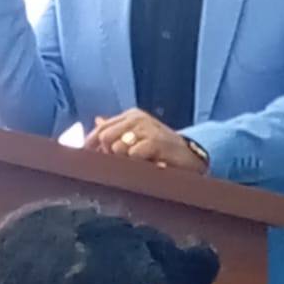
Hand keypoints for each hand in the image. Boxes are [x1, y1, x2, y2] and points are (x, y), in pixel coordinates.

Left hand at [84, 110, 208, 170]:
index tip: (92, 160)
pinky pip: (134, 154)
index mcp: (130, 116)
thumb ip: (117, 130)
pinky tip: (146, 167)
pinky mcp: (156, 141)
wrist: (190, 156)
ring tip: (136, 166)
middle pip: (105, 137)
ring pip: (117, 147)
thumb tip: (97, 122)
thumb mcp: (138, 137)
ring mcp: (147, 129)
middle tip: (118, 166)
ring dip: (123, 162)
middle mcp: (137, 119)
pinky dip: (136, 164)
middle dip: (107, 155)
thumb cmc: (162, 149)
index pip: (101, 128)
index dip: (92, 145)